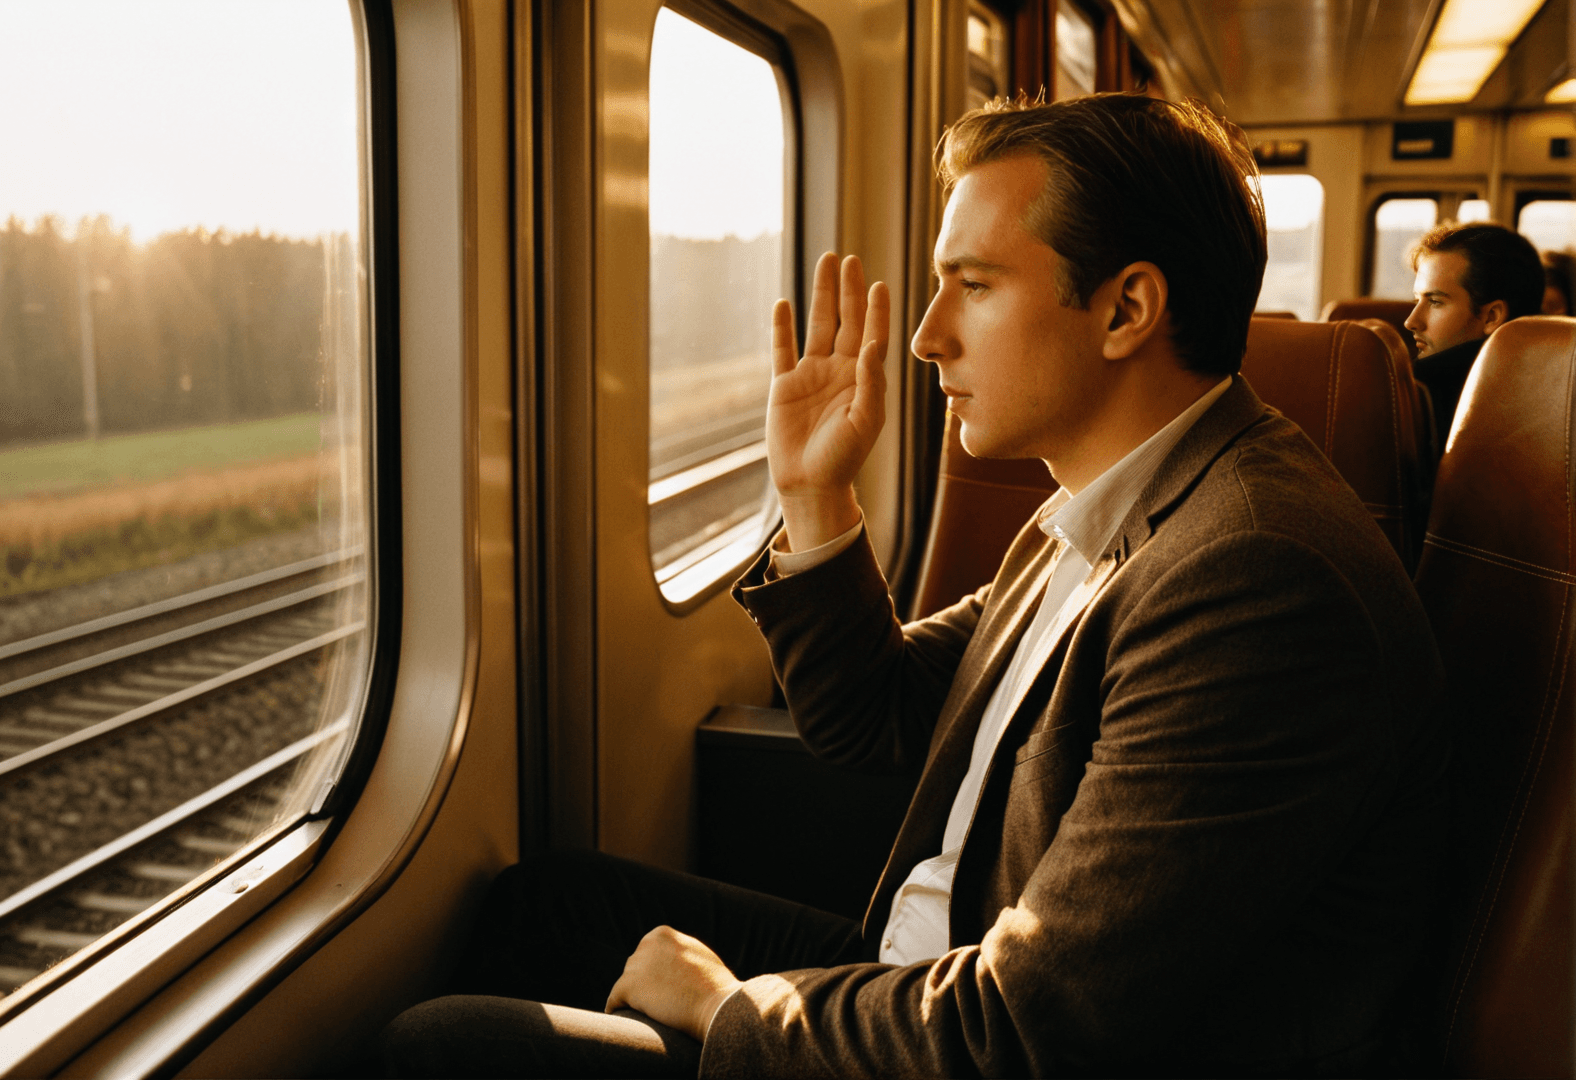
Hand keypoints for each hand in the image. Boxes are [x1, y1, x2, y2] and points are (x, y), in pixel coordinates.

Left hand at [604, 925, 743, 1041]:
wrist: (716, 1004)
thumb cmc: (714, 986)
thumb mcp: (696, 955)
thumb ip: (678, 953)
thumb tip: (666, 960)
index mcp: (662, 934)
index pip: (647, 954)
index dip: (653, 973)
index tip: (662, 989)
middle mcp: (646, 943)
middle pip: (635, 967)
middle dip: (644, 983)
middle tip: (658, 1004)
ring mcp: (637, 964)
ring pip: (626, 983)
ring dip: (635, 997)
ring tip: (649, 1014)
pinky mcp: (628, 986)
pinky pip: (614, 1000)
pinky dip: (617, 1009)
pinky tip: (621, 1018)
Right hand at [767, 252, 889, 550]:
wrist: (810, 484)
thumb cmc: (844, 458)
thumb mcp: (865, 422)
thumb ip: (870, 382)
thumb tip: (869, 345)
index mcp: (863, 379)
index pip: (872, 335)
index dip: (876, 310)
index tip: (878, 284)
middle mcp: (839, 371)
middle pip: (845, 320)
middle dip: (848, 289)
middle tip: (850, 259)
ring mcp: (811, 375)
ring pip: (817, 325)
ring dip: (821, 295)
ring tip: (825, 263)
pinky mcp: (785, 386)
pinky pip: (783, 349)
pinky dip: (783, 326)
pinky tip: (784, 302)